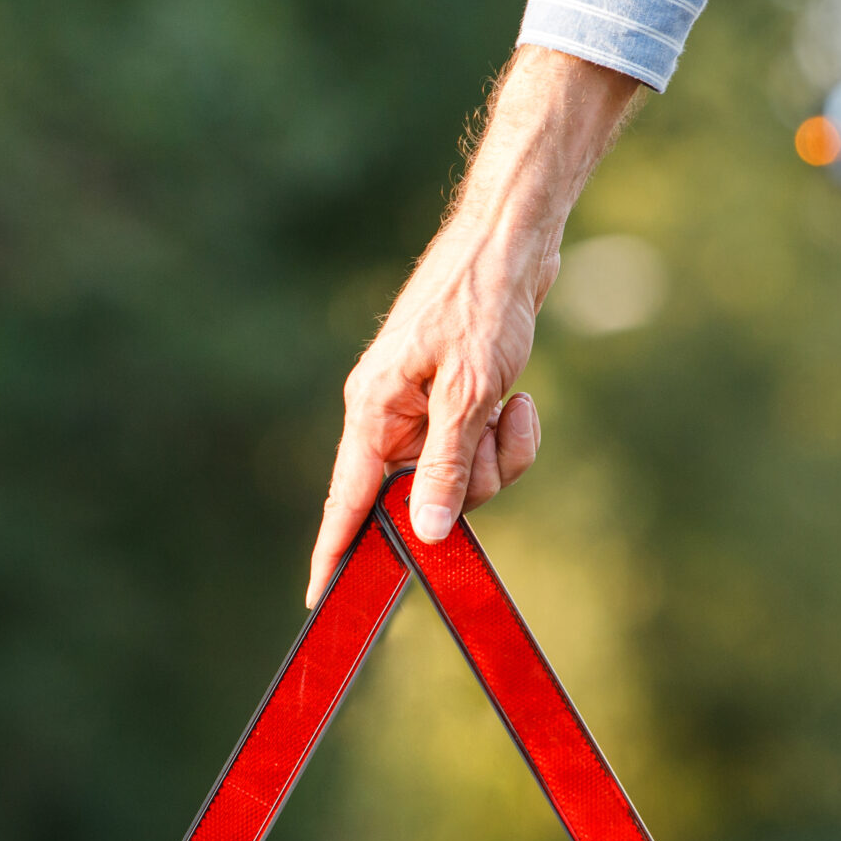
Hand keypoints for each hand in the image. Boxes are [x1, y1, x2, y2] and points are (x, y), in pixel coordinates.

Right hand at [306, 47, 643, 605]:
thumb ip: (447, 465)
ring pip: (460, 479)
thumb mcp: (471, 391)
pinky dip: (508, 433)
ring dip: (498, 453)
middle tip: (496, 431)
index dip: (333, 551)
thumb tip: (428, 532)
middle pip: (421, 498)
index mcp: (373, 412)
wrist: (513, 241)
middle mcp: (390, 417)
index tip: (319, 599)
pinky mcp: (456, 402)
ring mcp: (424, 412)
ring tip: (513, 404)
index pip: (346, 500)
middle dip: (469, 481)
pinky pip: (481, 450)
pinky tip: (521, 399)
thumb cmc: (482, 300)